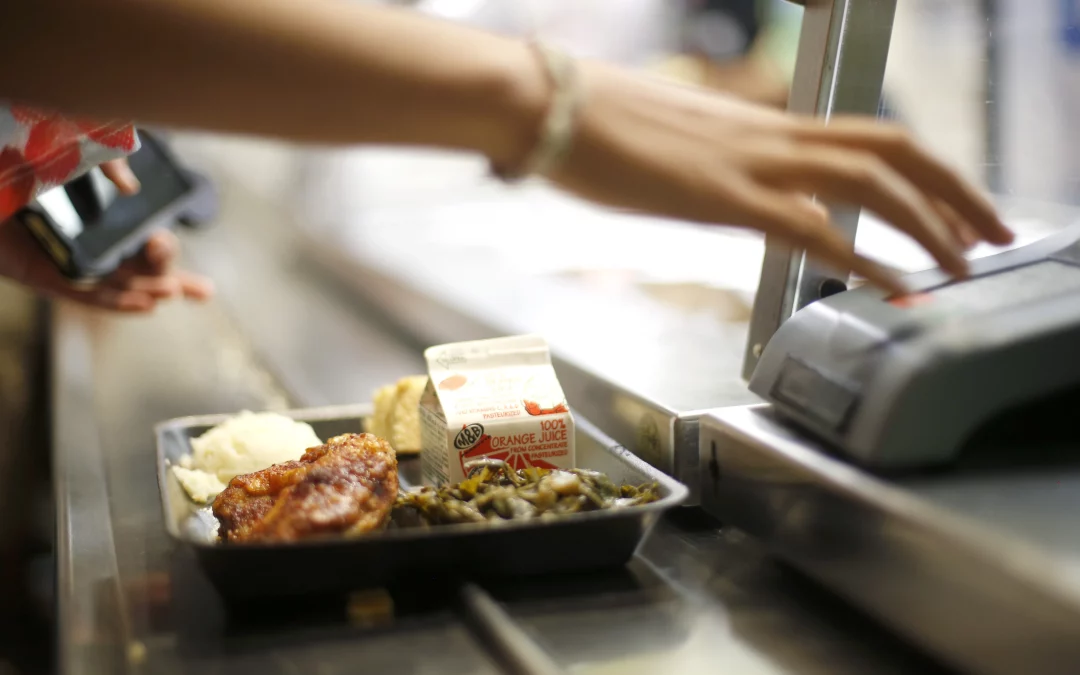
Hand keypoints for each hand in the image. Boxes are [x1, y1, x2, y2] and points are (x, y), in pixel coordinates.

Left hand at [0, 159, 213, 311]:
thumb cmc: (21, 167)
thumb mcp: (73, 152)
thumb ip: (105, 161)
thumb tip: (131, 186)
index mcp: (99, 217)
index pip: (143, 238)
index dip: (166, 250)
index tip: (174, 247)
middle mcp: (89, 242)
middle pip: (138, 267)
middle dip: (164, 271)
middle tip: (179, 268)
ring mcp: (70, 261)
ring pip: (119, 284)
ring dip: (148, 291)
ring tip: (171, 292)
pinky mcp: (46, 276)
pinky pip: (87, 295)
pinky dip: (116, 302)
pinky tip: (145, 305)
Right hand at [548, 62, 1013, 293]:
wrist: (545, 103)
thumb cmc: (590, 123)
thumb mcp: (672, 146)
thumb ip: (716, 169)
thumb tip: (731, 192)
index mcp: (758, 124)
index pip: (864, 136)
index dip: (921, 168)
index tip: (949, 202)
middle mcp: (768, 136)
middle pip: (893, 146)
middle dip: (955, 189)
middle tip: (992, 230)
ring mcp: (749, 163)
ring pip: (872, 179)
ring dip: (931, 221)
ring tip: (965, 263)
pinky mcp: (722, 197)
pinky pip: (815, 226)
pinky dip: (865, 256)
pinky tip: (895, 283)